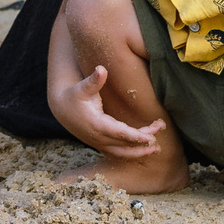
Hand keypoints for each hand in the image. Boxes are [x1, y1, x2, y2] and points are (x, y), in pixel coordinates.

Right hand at [51, 64, 165, 159]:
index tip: (151, 137)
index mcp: (97, 124)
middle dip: (145, 140)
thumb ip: (93, 80)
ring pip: (123, 153)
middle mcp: (99, 138)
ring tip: (157, 148)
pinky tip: (144, 151)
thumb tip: (101, 68)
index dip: (136, 136)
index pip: (120, 134)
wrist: (62, 110)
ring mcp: (100, 144)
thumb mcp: (82, 87)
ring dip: (140, 152)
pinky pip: (118, 154)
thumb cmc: (74, 96)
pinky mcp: (101, 145)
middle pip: (126, 143)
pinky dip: (131, 154)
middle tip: (161, 128)